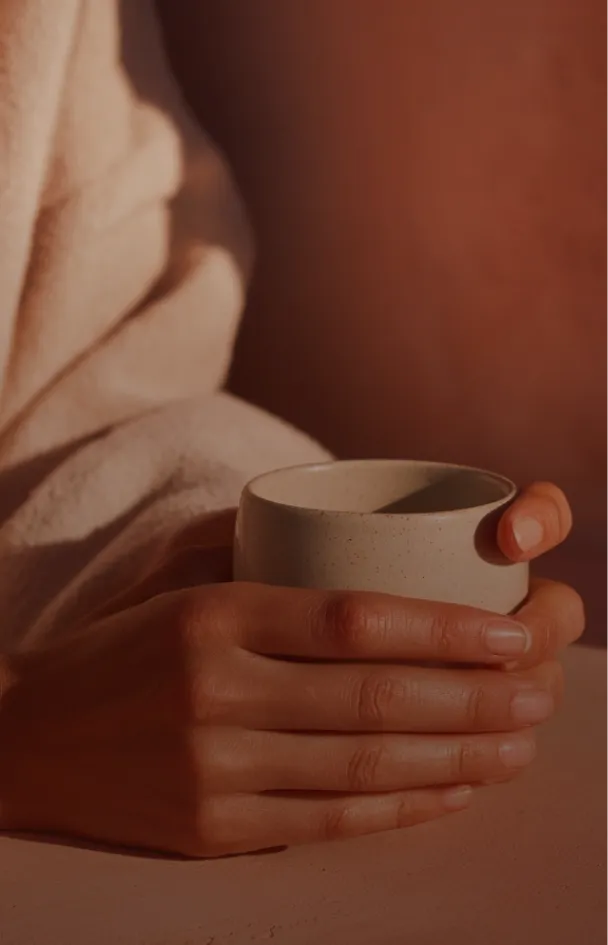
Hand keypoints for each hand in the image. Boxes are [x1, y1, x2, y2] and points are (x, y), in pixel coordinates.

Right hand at [0, 569, 581, 857]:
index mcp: (211, 617)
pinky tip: (453, 791)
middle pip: (374, 697)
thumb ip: (250, 547)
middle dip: (475, 697)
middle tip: (539, 690)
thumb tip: (349, 530)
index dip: (445, 629)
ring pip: (365, 765)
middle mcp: (215, 693)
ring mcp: (214, 769)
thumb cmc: (117, 648)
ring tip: (519, 744)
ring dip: (457, 757)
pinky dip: (404, 807)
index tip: (510, 632)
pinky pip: (332, 821)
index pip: (352, 620)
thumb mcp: (170, 579)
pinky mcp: (214, 830)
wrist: (33, 741)